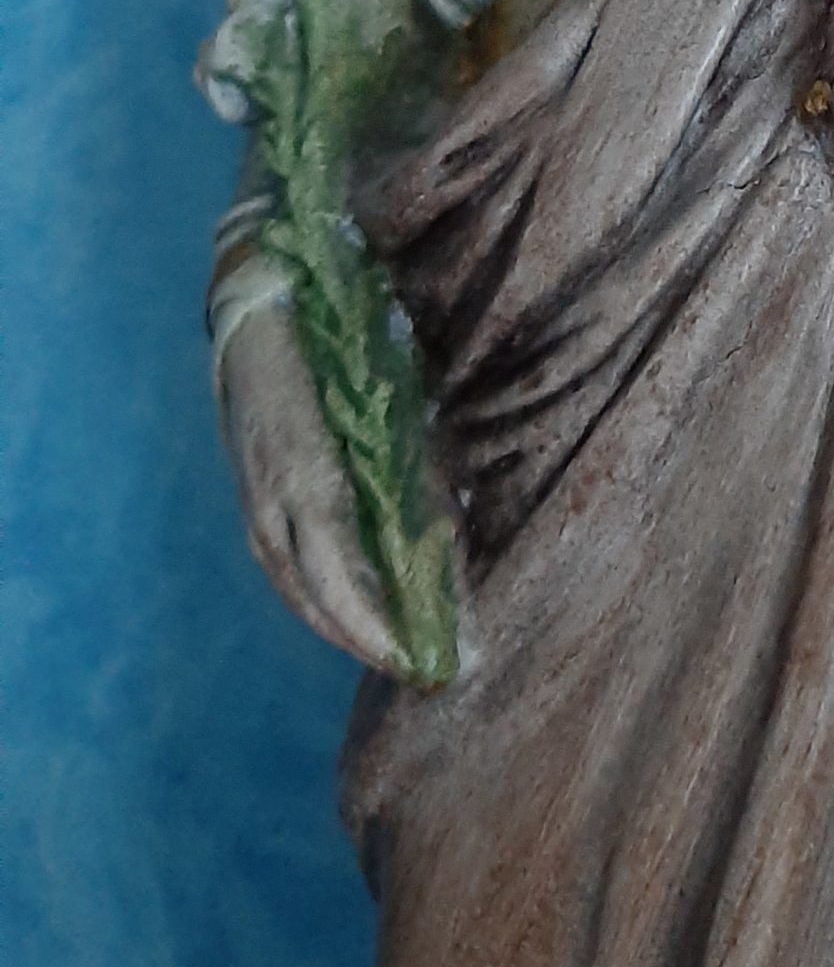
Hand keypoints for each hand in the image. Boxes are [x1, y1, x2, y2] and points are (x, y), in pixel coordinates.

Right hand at [219, 297, 406, 674]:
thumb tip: (451, 536)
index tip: (415, 652)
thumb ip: (417, 469)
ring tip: (389, 650)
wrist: (259, 298)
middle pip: (311, 592)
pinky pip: (281, 561)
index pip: (336, 570)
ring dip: (338, 625)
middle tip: (418, 668)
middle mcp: (270, 495)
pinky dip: (315, 593)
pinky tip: (348, 607)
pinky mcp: (250, 490)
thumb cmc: (341, 340)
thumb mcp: (392, 399)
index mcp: (305, 471)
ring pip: (291, 584)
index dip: (372, 620)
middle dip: (363, 637)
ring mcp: (253, 494)